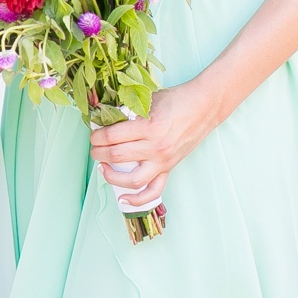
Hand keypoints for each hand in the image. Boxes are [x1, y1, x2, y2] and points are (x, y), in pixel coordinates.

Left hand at [87, 82, 221, 207]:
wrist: (204, 107)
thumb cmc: (176, 100)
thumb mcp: (148, 99)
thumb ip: (127, 108)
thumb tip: (102, 114)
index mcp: (149, 126)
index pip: (112, 136)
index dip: (96, 136)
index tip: (93, 133)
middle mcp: (156, 147)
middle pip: (116, 156)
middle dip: (97, 152)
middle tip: (94, 147)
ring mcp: (163, 161)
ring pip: (131, 179)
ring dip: (110, 175)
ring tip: (102, 166)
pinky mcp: (169, 168)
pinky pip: (153, 191)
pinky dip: (137, 199)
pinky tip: (123, 199)